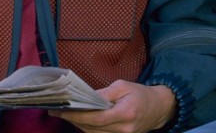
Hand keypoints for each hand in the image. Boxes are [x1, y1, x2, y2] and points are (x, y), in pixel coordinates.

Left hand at [49, 80, 176, 132]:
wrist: (158, 108)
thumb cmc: (140, 94)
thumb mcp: (123, 86)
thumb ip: (104, 93)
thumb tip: (84, 97)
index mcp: (125, 113)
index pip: (96, 118)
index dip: (77, 116)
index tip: (61, 110)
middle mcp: (123, 129)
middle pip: (92, 128)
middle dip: (73, 119)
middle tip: (57, 110)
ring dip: (78, 124)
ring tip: (65, 113)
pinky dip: (88, 128)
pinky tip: (80, 119)